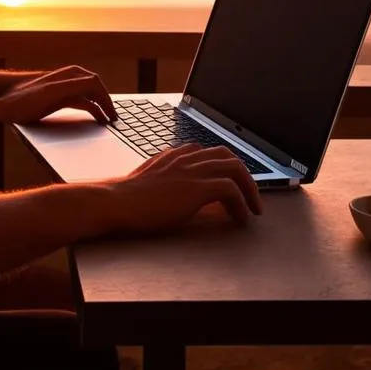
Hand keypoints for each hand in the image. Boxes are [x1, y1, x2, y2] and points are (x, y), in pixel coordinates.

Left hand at [0, 65, 116, 124]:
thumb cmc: (0, 104)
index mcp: (51, 87)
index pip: (84, 83)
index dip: (101, 96)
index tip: (109, 114)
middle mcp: (58, 82)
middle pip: (92, 82)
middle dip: (107, 98)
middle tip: (116, 118)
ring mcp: (60, 86)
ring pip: (89, 88)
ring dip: (102, 101)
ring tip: (112, 120)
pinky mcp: (60, 94)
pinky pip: (83, 97)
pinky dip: (93, 106)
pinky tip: (99, 119)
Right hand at [103, 143, 262, 230]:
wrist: (118, 200)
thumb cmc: (128, 196)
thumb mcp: (151, 179)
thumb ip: (167, 176)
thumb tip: (179, 190)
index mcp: (176, 154)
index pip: (210, 151)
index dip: (226, 166)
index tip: (233, 182)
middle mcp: (187, 157)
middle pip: (228, 155)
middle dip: (244, 175)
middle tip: (250, 195)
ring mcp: (193, 170)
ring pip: (235, 168)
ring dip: (250, 189)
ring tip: (253, 208)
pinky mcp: (197, 187)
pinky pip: (230, 189)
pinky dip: (241, 204)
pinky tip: (240, 218)